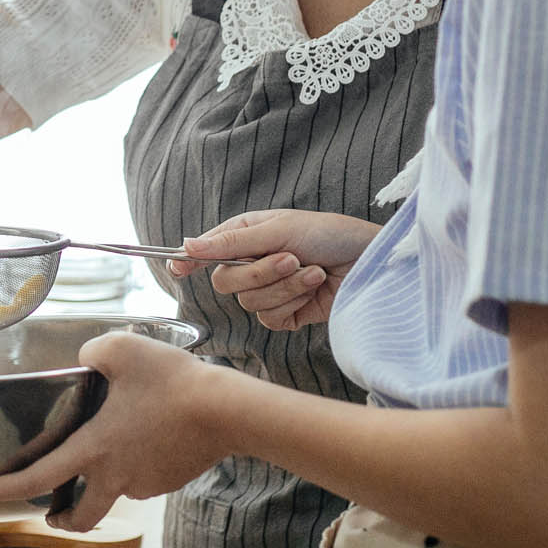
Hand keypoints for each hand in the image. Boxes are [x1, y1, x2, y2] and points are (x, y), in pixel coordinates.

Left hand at [0, 332, 226, 531]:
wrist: (228, 411)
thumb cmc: (172, 380)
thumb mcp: (121, 349)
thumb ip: (90, 353)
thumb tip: (82, 360)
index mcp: (93, 449)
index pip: (35, 478)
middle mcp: (115, 476)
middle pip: (80, 516)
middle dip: (62, 519)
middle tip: (52, 512)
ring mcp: (145, 482)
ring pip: (116, 491)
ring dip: (105, 480)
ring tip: (116, 442)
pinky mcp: (169, 480)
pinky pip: (144, 477)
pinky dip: (138, 463)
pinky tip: (150, 434)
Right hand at [168, 209, 379, 330]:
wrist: (370, 263)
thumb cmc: (331, 234)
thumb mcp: (280, 229)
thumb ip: (231, 243)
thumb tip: (187, 244)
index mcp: (246, 236)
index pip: (206, 251)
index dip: (189, 260)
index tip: (177, 268)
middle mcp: (253, 264)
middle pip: (226, 283)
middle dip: (261, 273)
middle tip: (290, 258)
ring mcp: (269, 291)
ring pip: (250, 302)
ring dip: (287, 286)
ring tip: (313, 270)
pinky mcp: (286, 314)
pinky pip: (271, 318)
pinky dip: (295, 302)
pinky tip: (315, 287)